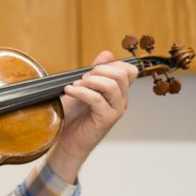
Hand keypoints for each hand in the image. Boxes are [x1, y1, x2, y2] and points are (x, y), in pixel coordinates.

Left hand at [46, 52, 137, 181]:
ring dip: (90, 81)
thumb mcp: (82, 89)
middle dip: (99, 70)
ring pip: (112, 85)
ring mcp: (116, 110)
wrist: (66, 142)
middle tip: (82, 78)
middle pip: (122, 74)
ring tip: (75, 86)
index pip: (129, 70)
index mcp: (118, 92)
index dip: (112, 64)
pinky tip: (69, 91)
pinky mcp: (106, 120)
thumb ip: (95, 72)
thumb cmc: (73, 117)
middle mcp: (121, 100)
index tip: (92, 70)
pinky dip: (81, 92)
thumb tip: (107, 53)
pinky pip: (98, 100)